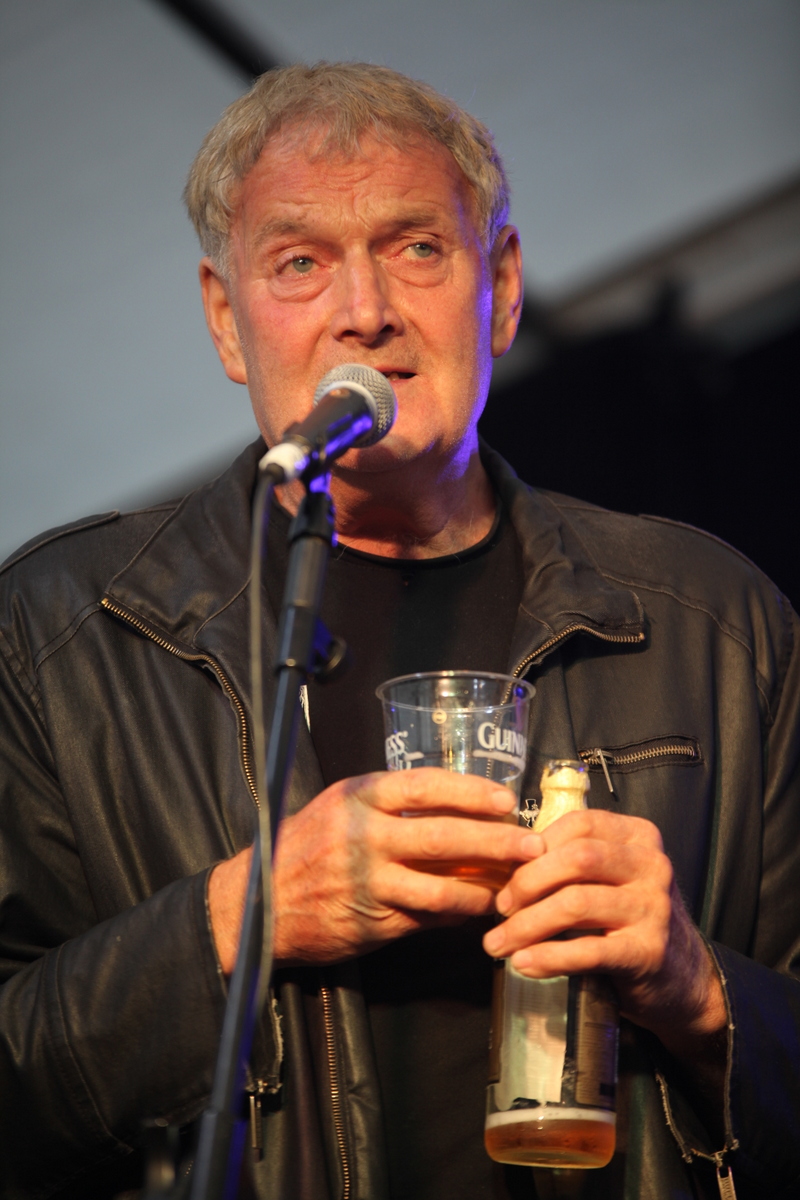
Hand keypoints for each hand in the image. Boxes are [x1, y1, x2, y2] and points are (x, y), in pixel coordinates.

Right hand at [209, 768, 534, 971]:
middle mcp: (363, 836)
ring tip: (513, 887)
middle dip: (495, 841)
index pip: (425, 786)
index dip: (471, 792)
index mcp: (358, 798)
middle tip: (531, 845)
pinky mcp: (371, 921)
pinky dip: (457, 913)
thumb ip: (389, 804)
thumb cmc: (305, 846)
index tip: (506, 800)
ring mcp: (367, 882)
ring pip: (441, 885)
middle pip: (443, 836)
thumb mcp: (340, 808)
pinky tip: (478, 911)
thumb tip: (458, 806)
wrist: (258, 903)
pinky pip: (426, 916)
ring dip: (484, 888)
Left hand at [482, 809, 726, 1059]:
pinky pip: (588, 950)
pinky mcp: (649, 952)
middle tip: (501, 907)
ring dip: (528, 925)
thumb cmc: (630, 920)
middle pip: (577, 859)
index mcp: (638, 837)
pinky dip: (549, 957)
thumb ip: (573, 862)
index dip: (536, 845)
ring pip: (576, 904)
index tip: (507, 870)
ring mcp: (654, 908)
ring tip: (499, 942)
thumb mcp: (612, 878)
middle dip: (528, 882)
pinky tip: (525, 964)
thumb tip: (506, 861)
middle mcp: (651, 865)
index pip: (579, 824)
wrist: (682, 978)